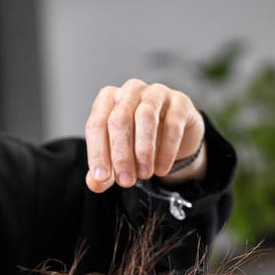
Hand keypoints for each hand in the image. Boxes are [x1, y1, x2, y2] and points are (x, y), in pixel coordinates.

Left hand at [85, 78, 206, 192]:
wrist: (175, 135)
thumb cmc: (139, 140)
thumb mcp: (118, 157)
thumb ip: (105, 171)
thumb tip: (95, 183)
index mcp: (108, 100)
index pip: (97, 124)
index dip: (97, 152)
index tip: (102, 177)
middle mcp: (130, 91)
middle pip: (120, 119)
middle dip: (121, 154)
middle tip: (126, 181)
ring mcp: (156, 93)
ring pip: (146, 117)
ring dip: (143, 151)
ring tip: (144, 175)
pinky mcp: (180, 101)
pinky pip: (172, 124)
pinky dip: (166, 150)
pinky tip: (161, 169)